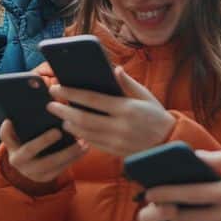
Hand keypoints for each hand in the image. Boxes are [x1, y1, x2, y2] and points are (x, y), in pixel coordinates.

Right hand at [0, 120, 87, 186]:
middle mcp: (18, 161)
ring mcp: (32, 172)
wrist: (31, 167)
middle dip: (44, 140)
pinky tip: (84, 149)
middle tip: (58, 131)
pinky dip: (74, 158)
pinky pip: (61, 169)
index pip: (6, 136)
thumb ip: (23, 120)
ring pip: (50, 163)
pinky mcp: (46, 178)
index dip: (8, 128)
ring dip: (67, 151)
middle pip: (29, 150)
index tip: (13, 119)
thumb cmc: (29, 142)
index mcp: (11, 146)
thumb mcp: (22, 134)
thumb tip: (31, 98)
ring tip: (80, 140)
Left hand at [47, 67, 174, 156]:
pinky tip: (74, 129)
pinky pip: (92, 144)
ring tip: (60, 117)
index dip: (71, 93)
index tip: (56, 88)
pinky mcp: (115, 152)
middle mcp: (119, 126)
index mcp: (126, 108)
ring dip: (69, 124)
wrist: (169, 143)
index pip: (92, 99)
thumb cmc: (156, 115)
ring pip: (85, 133)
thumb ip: (128, 83)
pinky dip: (80, 136)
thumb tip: (114, 68)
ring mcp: (116, 141)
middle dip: (63, 110)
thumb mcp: (146, 95)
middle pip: (83, 118)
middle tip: (50, 105)